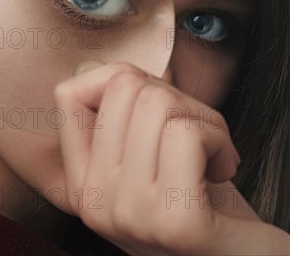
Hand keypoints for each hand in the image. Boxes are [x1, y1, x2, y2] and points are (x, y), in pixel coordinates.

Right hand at [53, 62, 289, 254]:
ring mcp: (129, 214)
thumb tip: (129, 67)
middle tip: (196, 135)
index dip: (118, 80)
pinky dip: (218, 139)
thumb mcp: (151, 156)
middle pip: (124, 85)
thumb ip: (130, 114)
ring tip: (212, 155)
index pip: (68, 94)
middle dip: (176, 97)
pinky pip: (185, 133)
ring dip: (204, 119)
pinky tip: (221, 170)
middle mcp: (94, 202)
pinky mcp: (174, 223)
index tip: (156, 110)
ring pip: (157, 102)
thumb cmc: (204, 201)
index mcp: (81, 184)